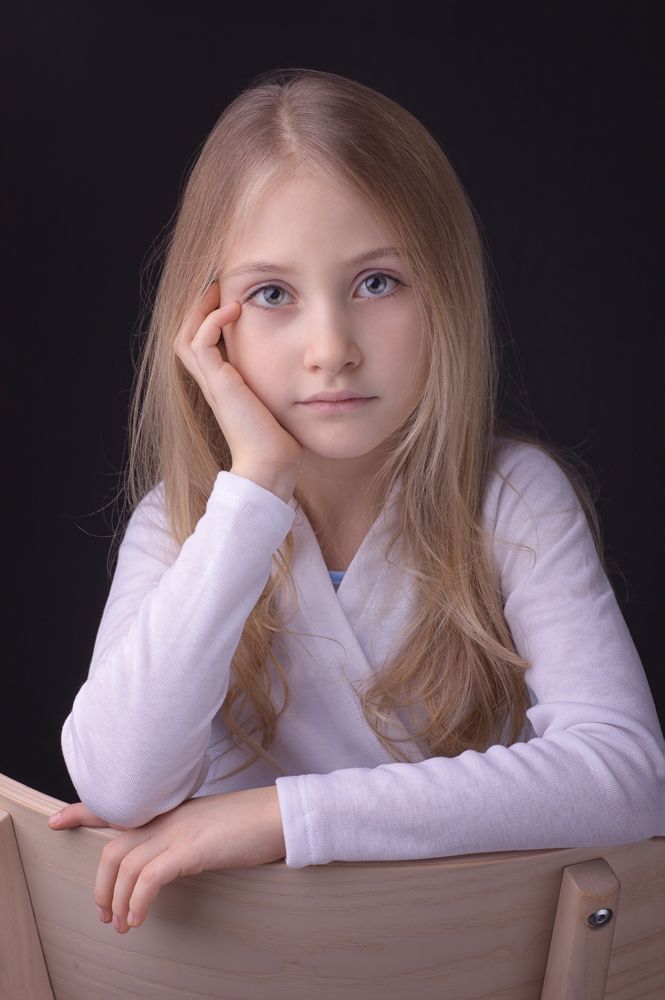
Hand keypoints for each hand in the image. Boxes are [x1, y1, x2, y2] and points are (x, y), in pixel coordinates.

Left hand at [47, 787, 285, 932]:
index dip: (83, 812)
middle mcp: (166, 816)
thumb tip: (167, 861)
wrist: (277, 815)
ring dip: (116, 901)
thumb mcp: (206, 826)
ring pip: (124, 865)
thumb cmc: (248, 824)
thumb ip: (182, 835)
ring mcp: (177, 831)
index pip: (117, 806)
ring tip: (122, 925)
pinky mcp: (190, 849)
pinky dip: (137, 902)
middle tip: (104, 913)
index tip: (57, 819)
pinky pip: (149, 878)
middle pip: (113, 848)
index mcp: (169, 809)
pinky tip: (139, 919)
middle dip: (100, 886)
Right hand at [173, 280, 303, 479]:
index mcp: (223, 385)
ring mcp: (212, 383)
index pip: (201, 344)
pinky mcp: (218, 384)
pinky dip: (212, 322)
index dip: (209, 318)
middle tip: (218, 286)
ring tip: (220, 290)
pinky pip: (200, 343)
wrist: (271, 463)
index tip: (231, 298)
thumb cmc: (280, 439)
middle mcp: (212, 382)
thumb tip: (306, 367)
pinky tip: (234, 309)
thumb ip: (280, 381)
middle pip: (185, 335)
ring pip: (185, 335)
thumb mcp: (279, 399)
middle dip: (198, 308)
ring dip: (200, 309)